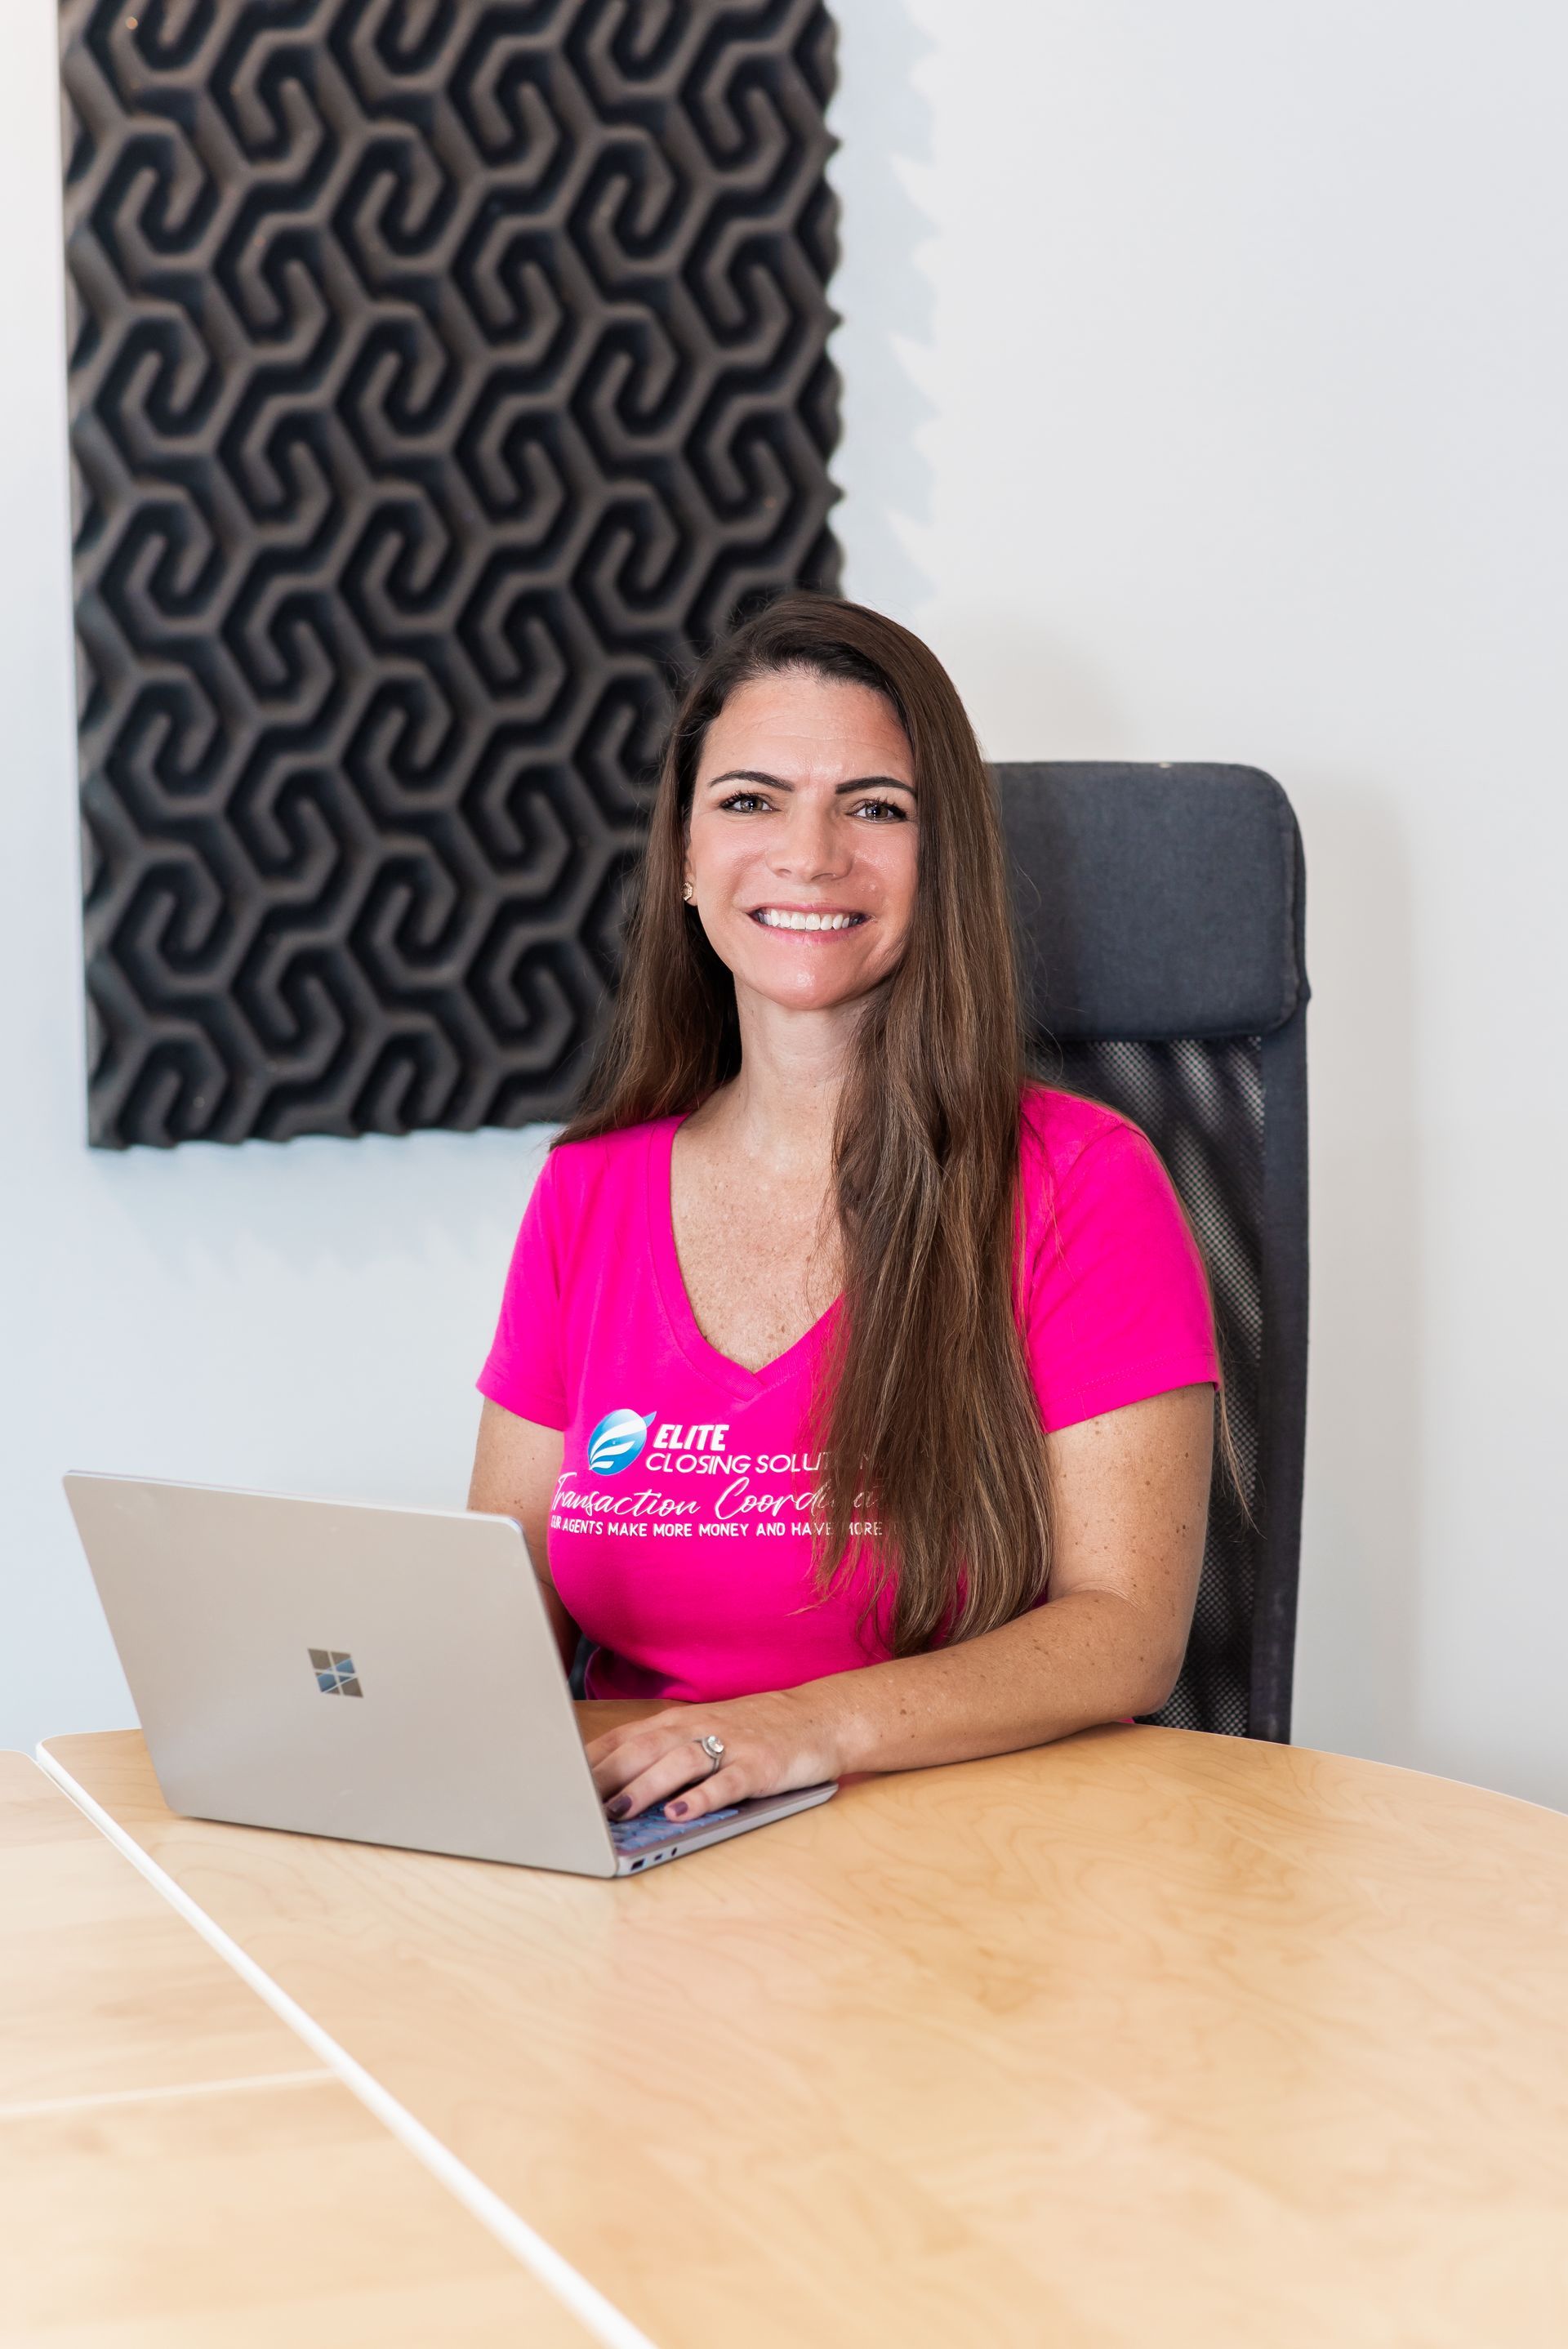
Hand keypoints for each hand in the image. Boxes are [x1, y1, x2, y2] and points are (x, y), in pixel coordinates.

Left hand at [585, 1689, 844, 1824]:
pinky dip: (701, 1798)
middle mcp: (699, 1729)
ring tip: (616, 1812)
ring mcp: (731, 1745)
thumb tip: (610, 1787)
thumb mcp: (704, 1734)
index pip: (623, 1739)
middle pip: (642, 1749)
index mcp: (679, 1723)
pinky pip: (726, 1782)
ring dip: (644, 1787)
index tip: (554, 1783)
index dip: (587, 1761)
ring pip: (678, 1763)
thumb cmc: (754, 1732)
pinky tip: (680, 1814)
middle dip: (603, 1776)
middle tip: (570, 1802)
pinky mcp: (759, 1766)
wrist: (821, 1718)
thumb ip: (663, 1754)